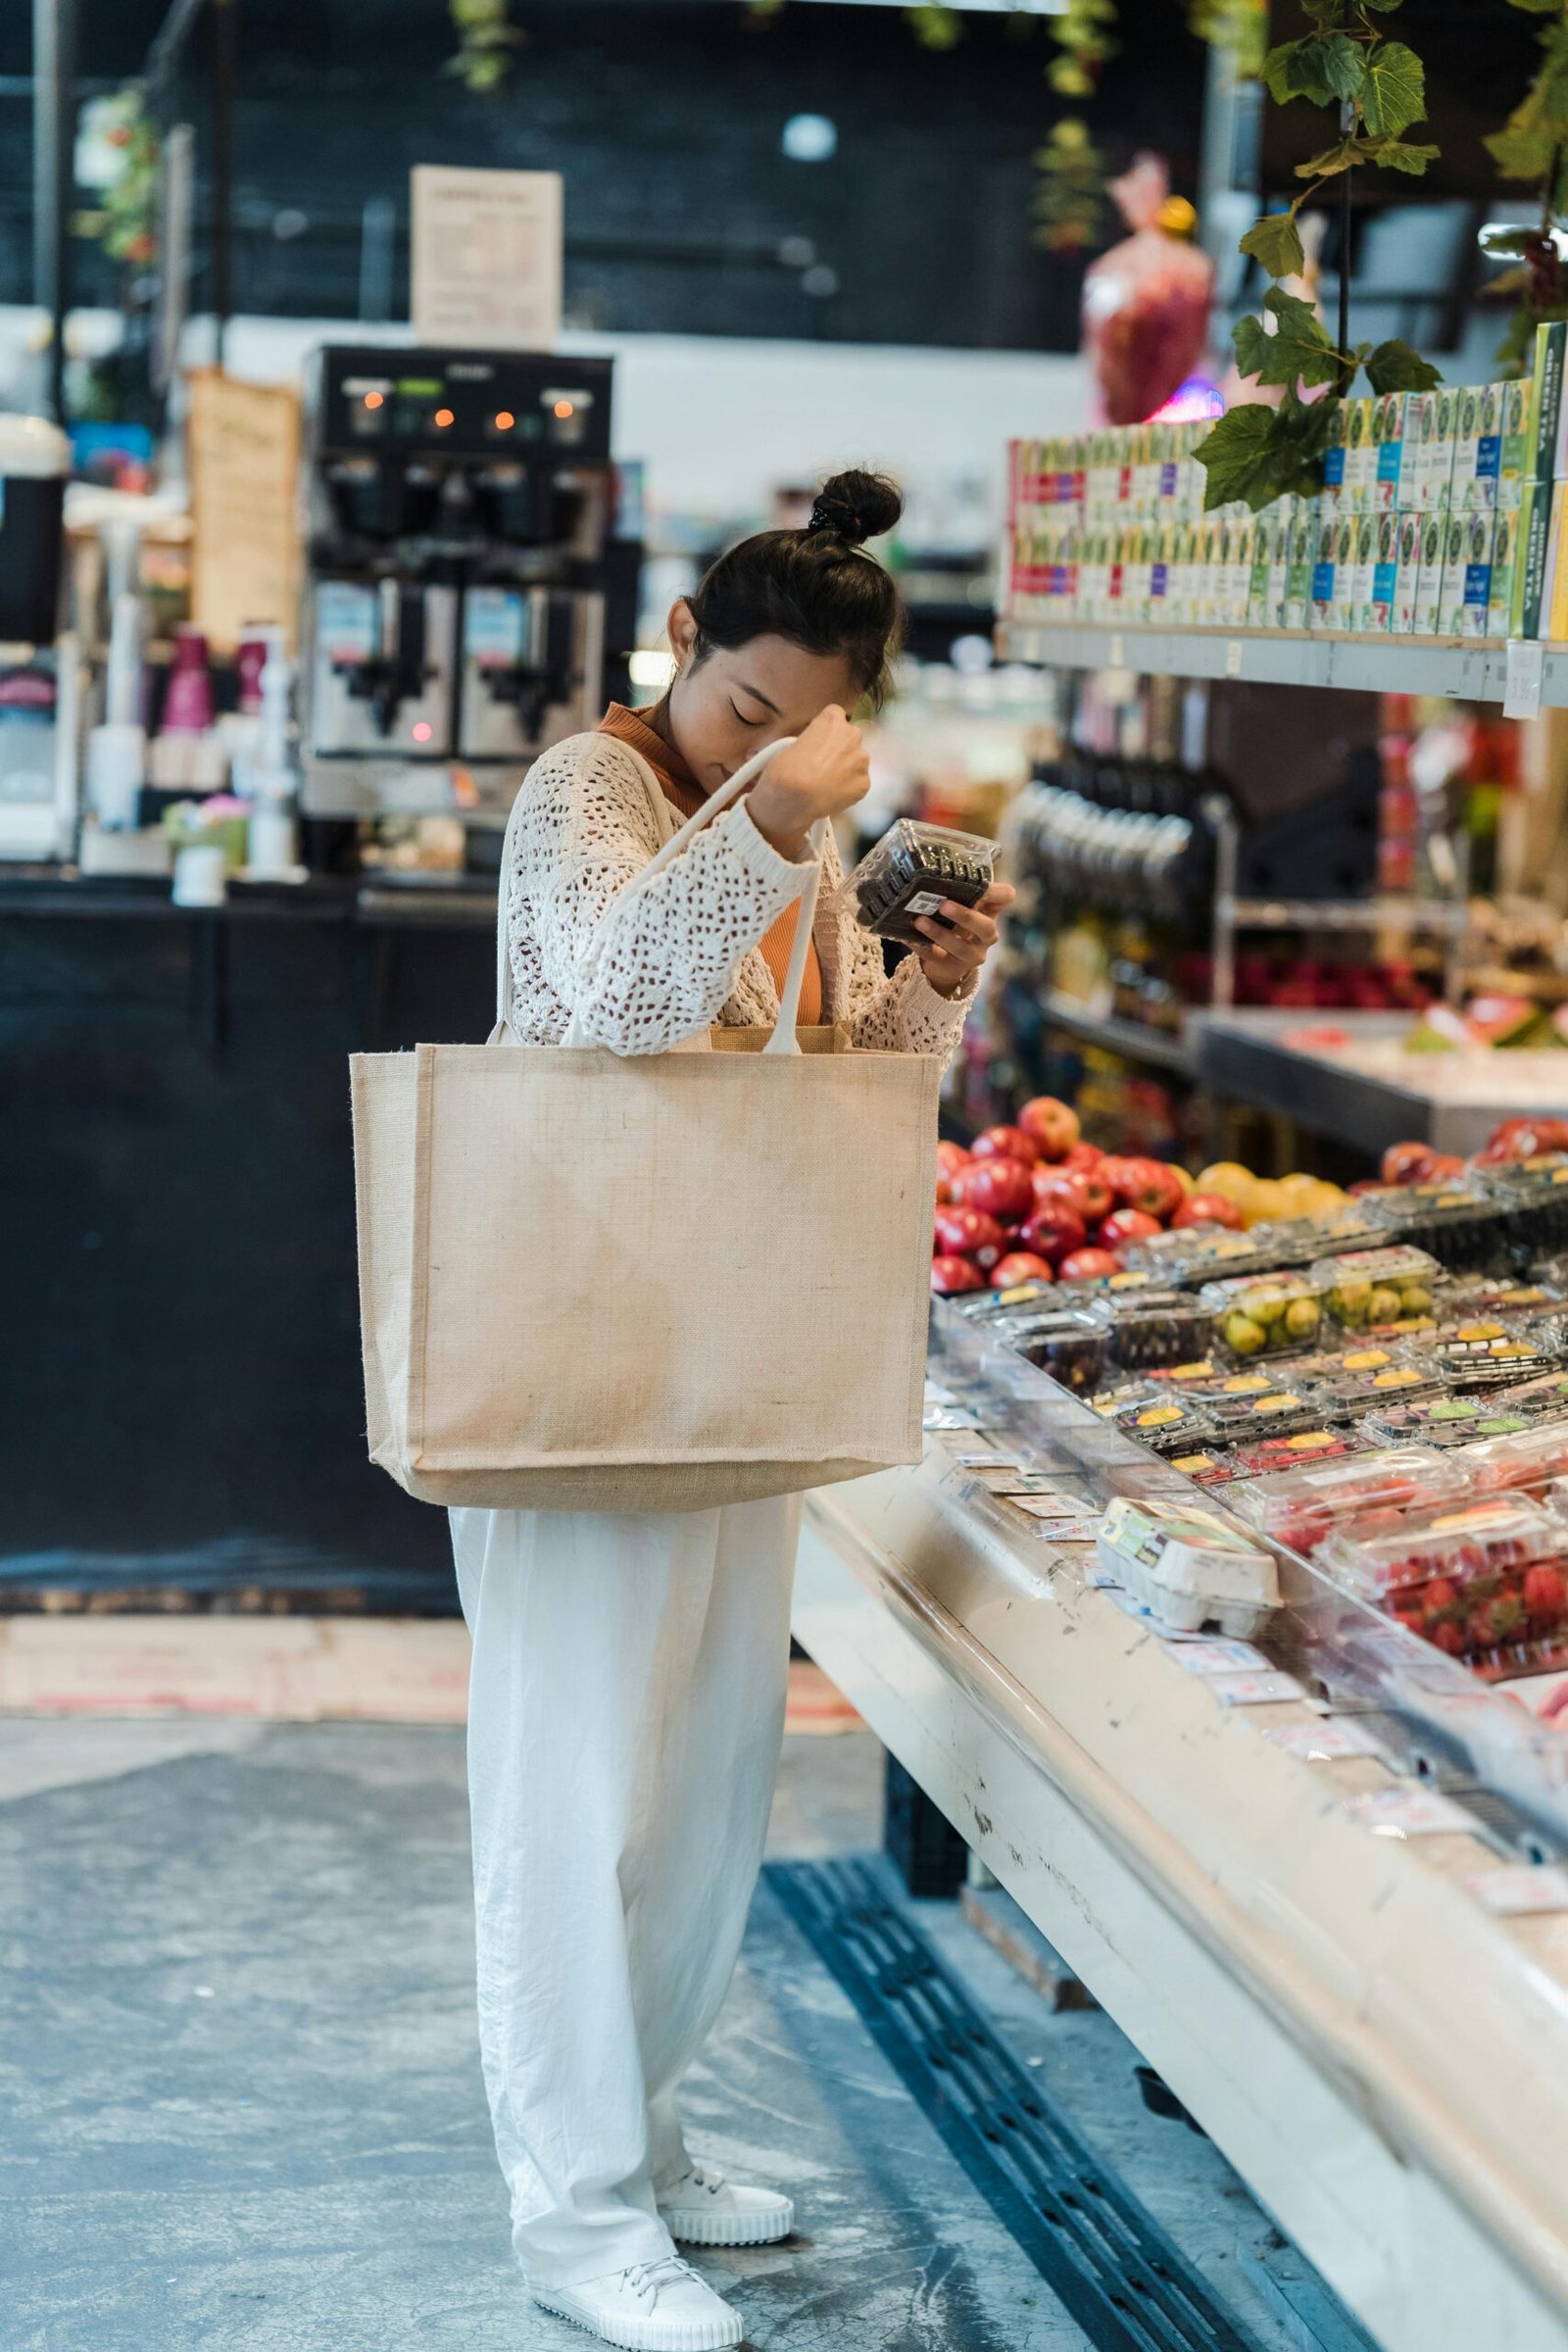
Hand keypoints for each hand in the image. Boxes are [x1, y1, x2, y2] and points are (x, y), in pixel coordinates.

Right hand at [746, 707, 869, 859]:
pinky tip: (834, 795)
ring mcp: (861, 760)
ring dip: (847, 768)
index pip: (836, 715)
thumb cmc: (784, 770)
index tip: (820, 742)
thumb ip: (813, 740)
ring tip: (828, 784)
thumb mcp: (792, 743)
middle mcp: (852, 735)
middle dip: (841, 748)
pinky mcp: (865, 783)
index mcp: (832, 720)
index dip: (827, 730)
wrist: (792, 800)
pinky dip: (849, 788)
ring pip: (857, 761)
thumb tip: (816, 750)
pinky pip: (859, 783)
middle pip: (850, 737)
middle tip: (824, 765)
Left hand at [913, 881, 1014, 998]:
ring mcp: (972, 954)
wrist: (947, 962)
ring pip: (960, 947)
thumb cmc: (956, 925)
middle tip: (943, 905)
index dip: (998, 892)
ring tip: (919, 921)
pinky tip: (906, 936)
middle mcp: (986, 935)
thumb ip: (958, 893)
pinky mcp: (953, 968)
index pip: (1005, 898)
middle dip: (965, 916)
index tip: (981, 886)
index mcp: (990, 913)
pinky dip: (919, 946)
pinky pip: (935, 957)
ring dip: (939, 933)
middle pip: (985, 927)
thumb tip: (932, 871)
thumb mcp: (963, 908)